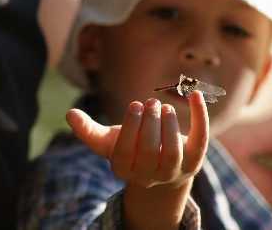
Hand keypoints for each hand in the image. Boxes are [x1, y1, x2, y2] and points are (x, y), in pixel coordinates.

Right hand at [66, 91, 208, 229]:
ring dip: (170, 125)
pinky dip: (200, 116)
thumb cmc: (131, 148)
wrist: (161, 167)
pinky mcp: (194, 162)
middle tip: (151, 103)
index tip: (135, 105)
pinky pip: (200, 140)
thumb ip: (88, 130)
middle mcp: (149, 176)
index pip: (125, 152)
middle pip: (150, 152)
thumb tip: (70, 114)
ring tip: (164, 106)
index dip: (131, 127)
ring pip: (174, 152)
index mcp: (124, 169)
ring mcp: (173, 171)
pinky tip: (197, 95)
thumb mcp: (108, 141)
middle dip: (151, 124)